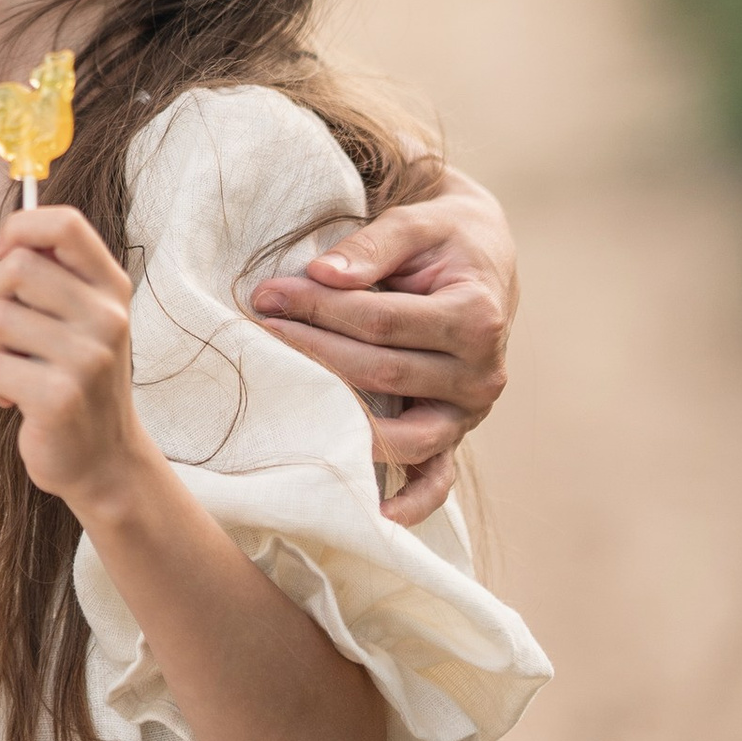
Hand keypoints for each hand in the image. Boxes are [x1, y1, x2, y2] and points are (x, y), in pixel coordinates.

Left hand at [0, 208, 145, 513]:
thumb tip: (6, 239)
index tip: (3, 251)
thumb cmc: (78, 377)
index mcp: (111, 288)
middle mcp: (107, 318)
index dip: (21, 226)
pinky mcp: (59, 399)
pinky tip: (18, 400)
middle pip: (17, 267)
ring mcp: (87, 359)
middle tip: (8, 329)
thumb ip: (54, 273)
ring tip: (21, 367)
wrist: (106, 459)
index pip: (66, 224)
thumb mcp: (83, 317)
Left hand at [248, 176, 514, 526]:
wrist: (482, 259)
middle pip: (381, 373)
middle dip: (314, 350)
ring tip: (286, 402)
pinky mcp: (456, 433)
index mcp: (476, 318)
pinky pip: (437, 479)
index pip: (381, 321)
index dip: (319, 309)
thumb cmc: (443, 238)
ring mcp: (471, 413)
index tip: (266, 295)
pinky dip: (410, 503)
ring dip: (342, 421)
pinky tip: (373, 516)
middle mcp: (482, 374)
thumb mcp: (415, 223)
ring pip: (401, 432)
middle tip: (259, 327)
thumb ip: (372, 247)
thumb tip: (323, 274)